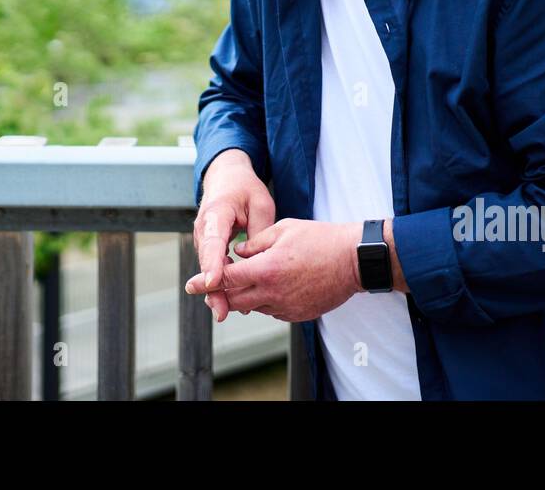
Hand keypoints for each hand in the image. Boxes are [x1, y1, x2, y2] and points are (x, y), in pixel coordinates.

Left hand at [185, 218, 363, 322]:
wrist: (354, 260)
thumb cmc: (319, 239)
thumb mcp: (283, 230)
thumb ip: (254, 243)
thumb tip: (236, 252)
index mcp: (266, 269)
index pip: (226, 279)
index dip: (206, 282)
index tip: (191, 285)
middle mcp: (273, 293)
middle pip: (234, 300)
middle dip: (220, 293)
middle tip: (212, 286)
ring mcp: (286, 307)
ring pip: (252, 307)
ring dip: (243, 296)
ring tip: (247, 280)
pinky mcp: (298, 315)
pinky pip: (271, 311)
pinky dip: (264, 300)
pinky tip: (270, 286)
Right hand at [191, 149, 275, 321]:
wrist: (226, 178)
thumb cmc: (245, 189)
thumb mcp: (260, 203)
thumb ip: (258, 232)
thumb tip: (259, 262)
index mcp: (217, 213)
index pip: (213, 241)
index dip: (214, 264)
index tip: (214, 282)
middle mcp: (204, 228)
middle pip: (207, 262)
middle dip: (213, 288)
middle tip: (222, 312)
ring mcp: (204, 239)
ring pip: (208, 268)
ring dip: (216, 290)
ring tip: (225, 313)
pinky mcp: (208, 246)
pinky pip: (213, 266)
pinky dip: (220, 283)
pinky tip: (229, 302)